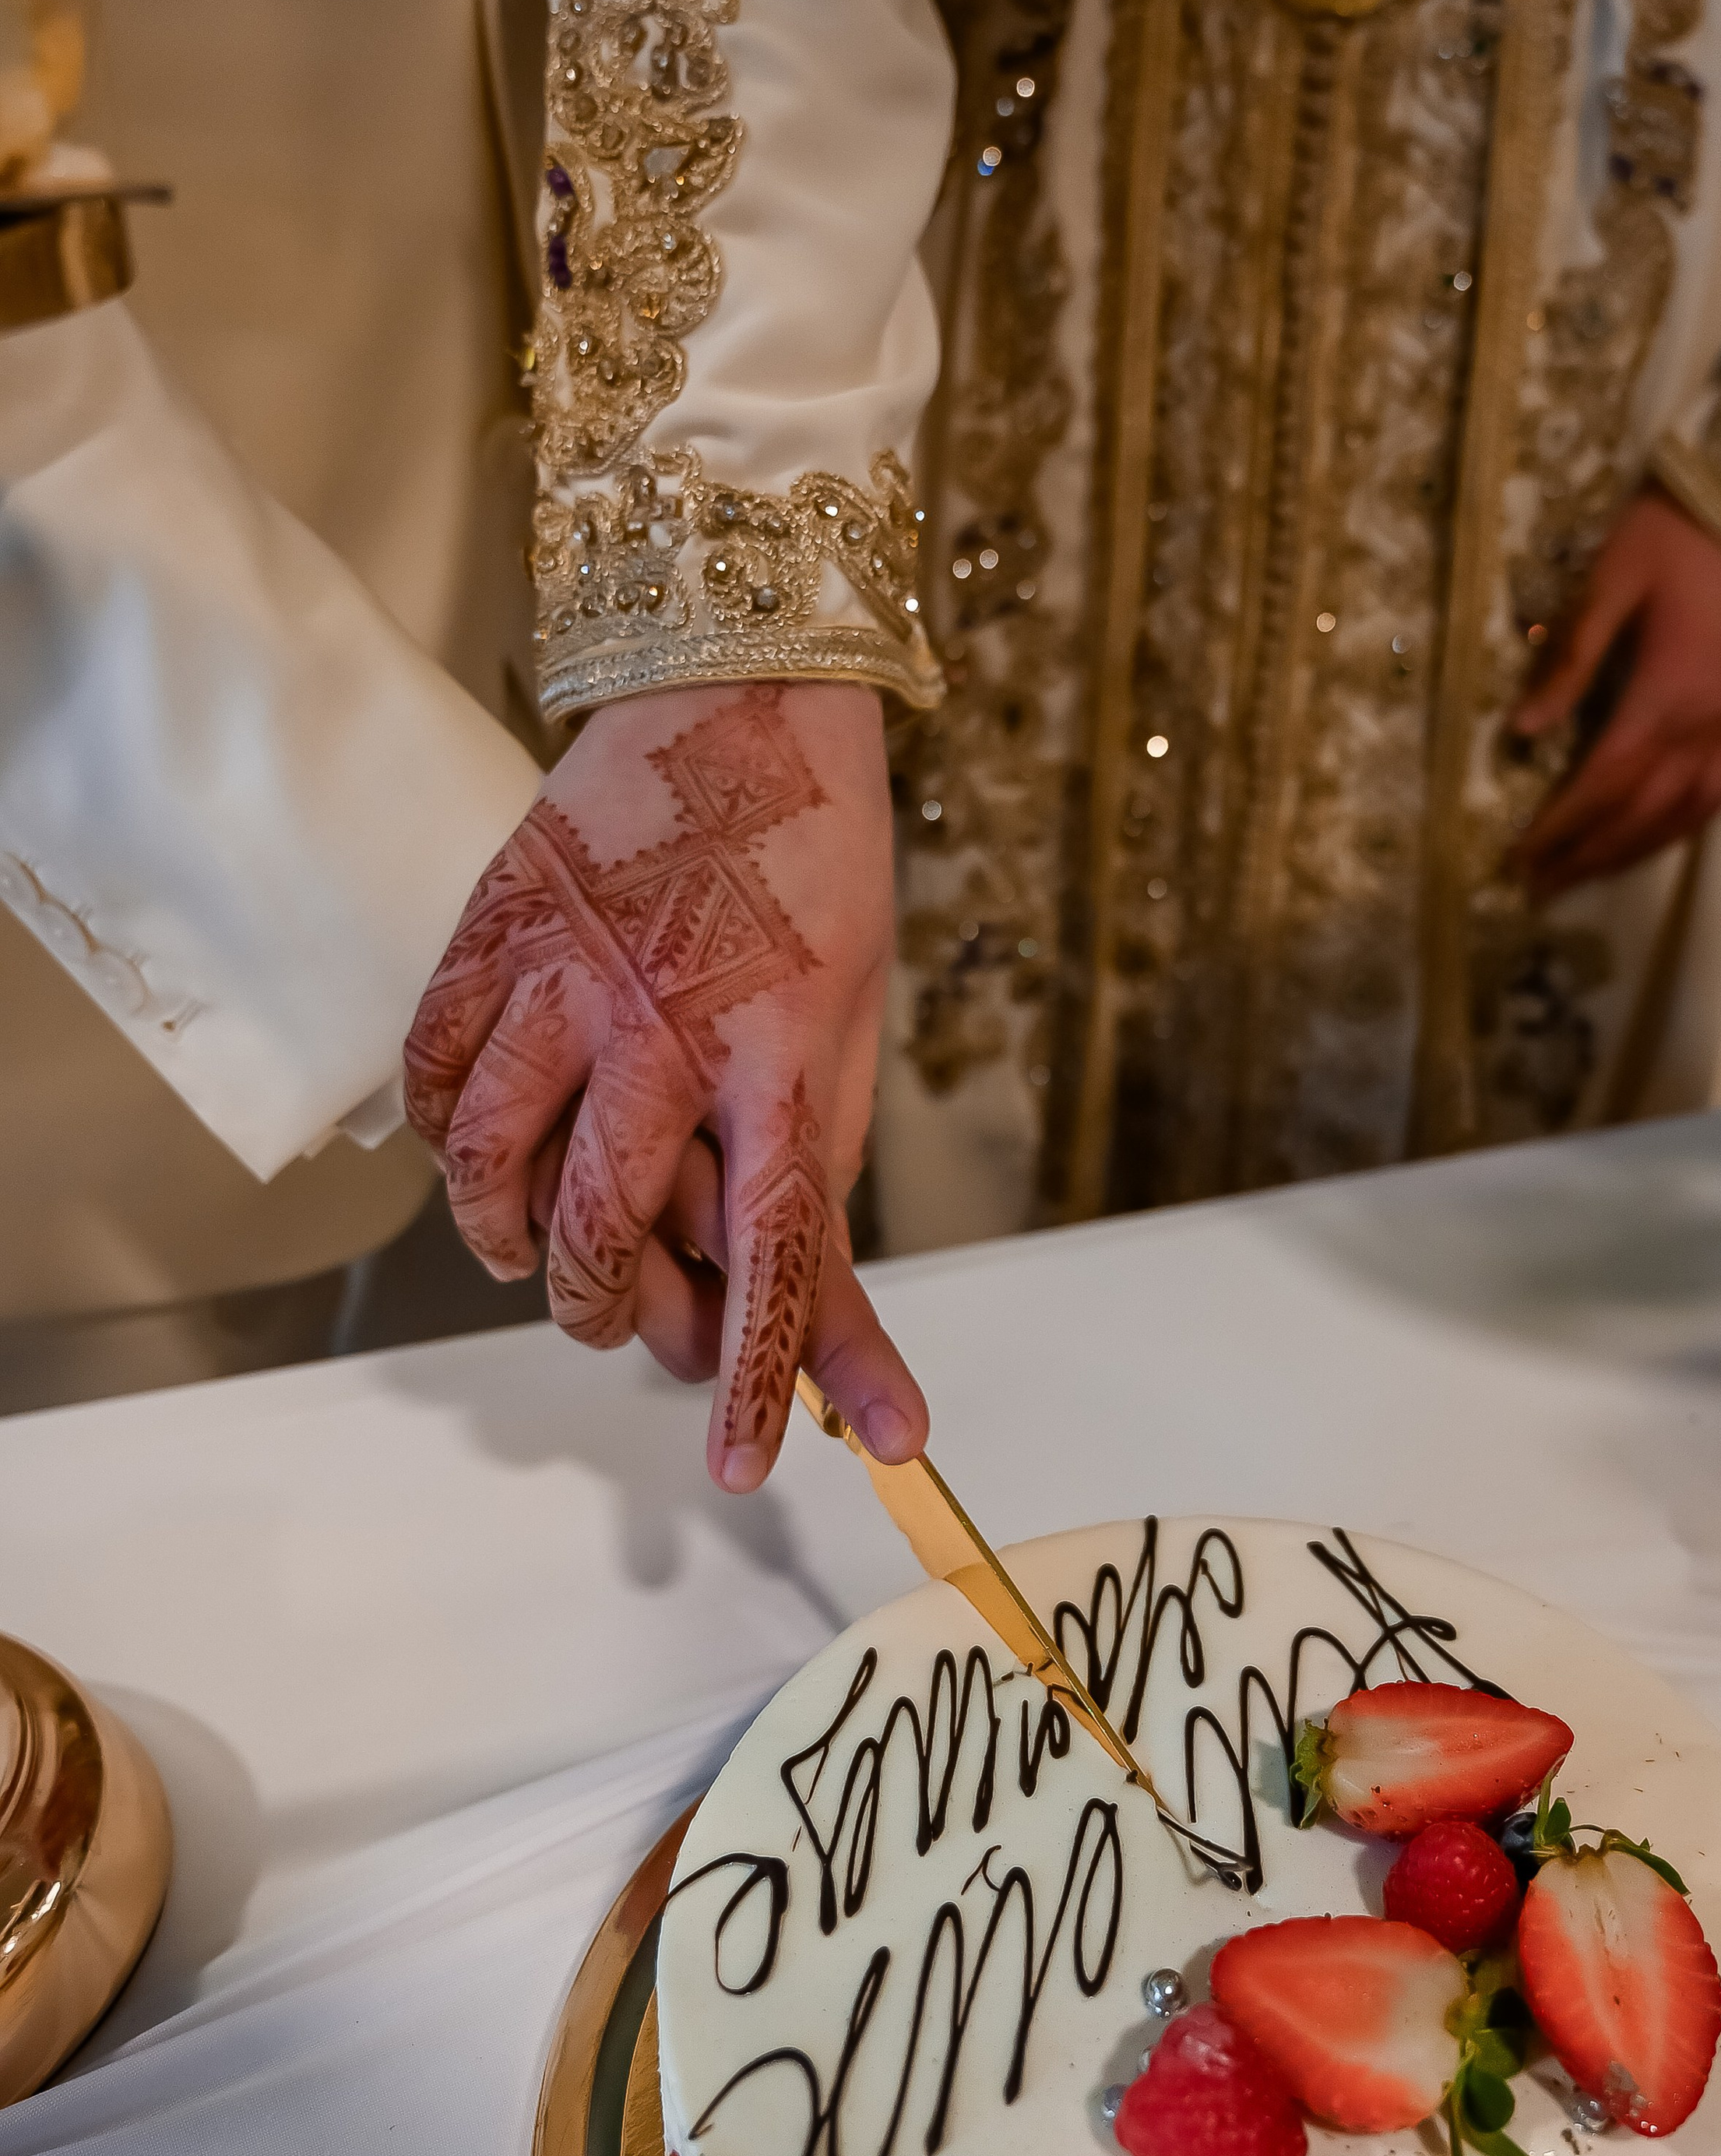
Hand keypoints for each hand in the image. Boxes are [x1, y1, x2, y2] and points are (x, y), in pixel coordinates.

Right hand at [403, 679, 926, 1492]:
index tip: (745, 1465)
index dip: (759, 1369)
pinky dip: (446, 1137)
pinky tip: (484, 1148)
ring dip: (515, 1244)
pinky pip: (433, 1076)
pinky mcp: (491, 931)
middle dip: (617, 1314)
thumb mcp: (853, 1028)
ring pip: (494, 1169)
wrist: (742, 691)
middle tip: (633, 1325)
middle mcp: (667, 1023)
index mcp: (783, 1048)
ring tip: (543, 1253)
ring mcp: (564, 976)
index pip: (775, 1248)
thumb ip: (816, 1166)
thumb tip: (808, 1317)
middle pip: (610, 1230)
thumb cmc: (821, 868)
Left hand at [1509, 490, 1720, 898]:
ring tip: (1581, 876)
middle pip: (1639, 815)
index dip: (1559, 829)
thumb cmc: (1686, 533)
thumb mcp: (1613, 577)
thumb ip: (1571, 657)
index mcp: (1668, 695)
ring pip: (1682, 818)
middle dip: (1585, 855)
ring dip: (1629, 854)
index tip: (1516, 859)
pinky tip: (1651, 839)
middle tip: (1535, 887)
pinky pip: (1719, 798)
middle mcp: (1709, 729)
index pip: (1603, 784)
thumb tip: (1521, 730)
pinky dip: (1678, 829)